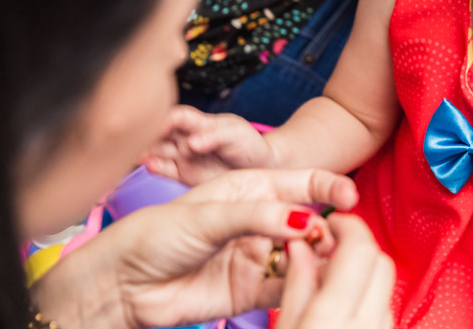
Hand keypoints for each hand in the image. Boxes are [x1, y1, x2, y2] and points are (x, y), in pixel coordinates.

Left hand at [33, 168, 358, 328]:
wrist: (121, 285)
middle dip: (326, 228)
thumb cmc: (153, 235)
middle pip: (308, 220)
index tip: (350, 197)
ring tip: (321, 262)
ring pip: (304, 255)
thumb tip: (305, 220)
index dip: (329, 186)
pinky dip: (304, 285)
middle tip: (327, 239)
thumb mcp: (208, 215)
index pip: (301, 181)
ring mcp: (257, 255)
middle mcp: (258, 220)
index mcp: (249, 189)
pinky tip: (309, 283)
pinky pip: (289, 286)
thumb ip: (258, 217)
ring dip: (318, 258)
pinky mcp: (252, 290)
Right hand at [146, 105, 276, 184]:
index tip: (155, 124)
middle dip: (147, 134)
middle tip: (135, 139)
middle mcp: (185, 137)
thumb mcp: (236, 134)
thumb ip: (213, 137)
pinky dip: (155, 167)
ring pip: (157, 150)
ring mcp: (183, 156)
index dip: (164, 118)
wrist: (259, 168)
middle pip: (160, 132)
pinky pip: (164, 169)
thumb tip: (190, 143)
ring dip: (145, 150)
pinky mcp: (183, 173)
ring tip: (137, 154)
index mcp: (198, 122)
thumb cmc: (249, 144)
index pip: (176, 116)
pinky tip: (149, 165)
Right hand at [274, 214, 394, 328]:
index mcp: (333, 314)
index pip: (360, 248)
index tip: (331, 222)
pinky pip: (384, 304)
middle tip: (331, 247)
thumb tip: (300, 245)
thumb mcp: (284, 328)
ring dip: (364, 271)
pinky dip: (367, 293)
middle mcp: (368, 321)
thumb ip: (295, 285)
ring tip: (333, 279)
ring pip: (385, 283)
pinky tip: (344, 304)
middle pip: (380, 260)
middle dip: (358, 246)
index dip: (348, 226)